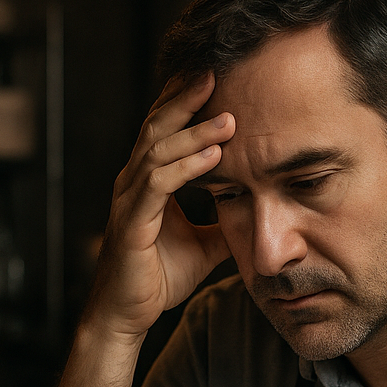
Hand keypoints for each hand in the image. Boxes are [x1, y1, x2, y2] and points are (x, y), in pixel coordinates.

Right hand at [89, 73, 236, 340]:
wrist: (127, 314)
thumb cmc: (158, 277)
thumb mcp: (205, 244)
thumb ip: (226, 221)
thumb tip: (259, 210)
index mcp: (148, 180)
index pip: (165, 128)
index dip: (187, 101)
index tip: (217, 76)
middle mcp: (134, 182)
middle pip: (158, 125)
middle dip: (187, 98)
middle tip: (217, 71)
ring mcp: (130, 200)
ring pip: (159, 150)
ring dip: (195, 132)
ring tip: (229, 118)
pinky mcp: (131, 223)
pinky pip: (158, 185)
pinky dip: (186, 167)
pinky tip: (213, 157)